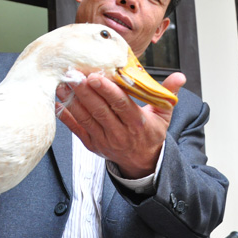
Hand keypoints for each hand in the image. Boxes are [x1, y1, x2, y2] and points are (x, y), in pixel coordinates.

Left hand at [55, 72, 185, 178]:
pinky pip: (76, 130)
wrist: (142, 162)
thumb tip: (179, 76)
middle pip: (100, 111)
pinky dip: (66, 116)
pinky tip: (57, 102)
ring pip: (86, 119)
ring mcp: (103, 140)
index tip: (95, 77)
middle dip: (85, 92)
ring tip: (62, 84)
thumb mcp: (164, 114)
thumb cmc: (151, 133)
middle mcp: (119, 133)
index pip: (121, 105)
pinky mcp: (91, 145)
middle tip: (73, 75)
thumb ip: (167, 94)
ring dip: (72, 101)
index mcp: (137, 123)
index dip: (107, 91)